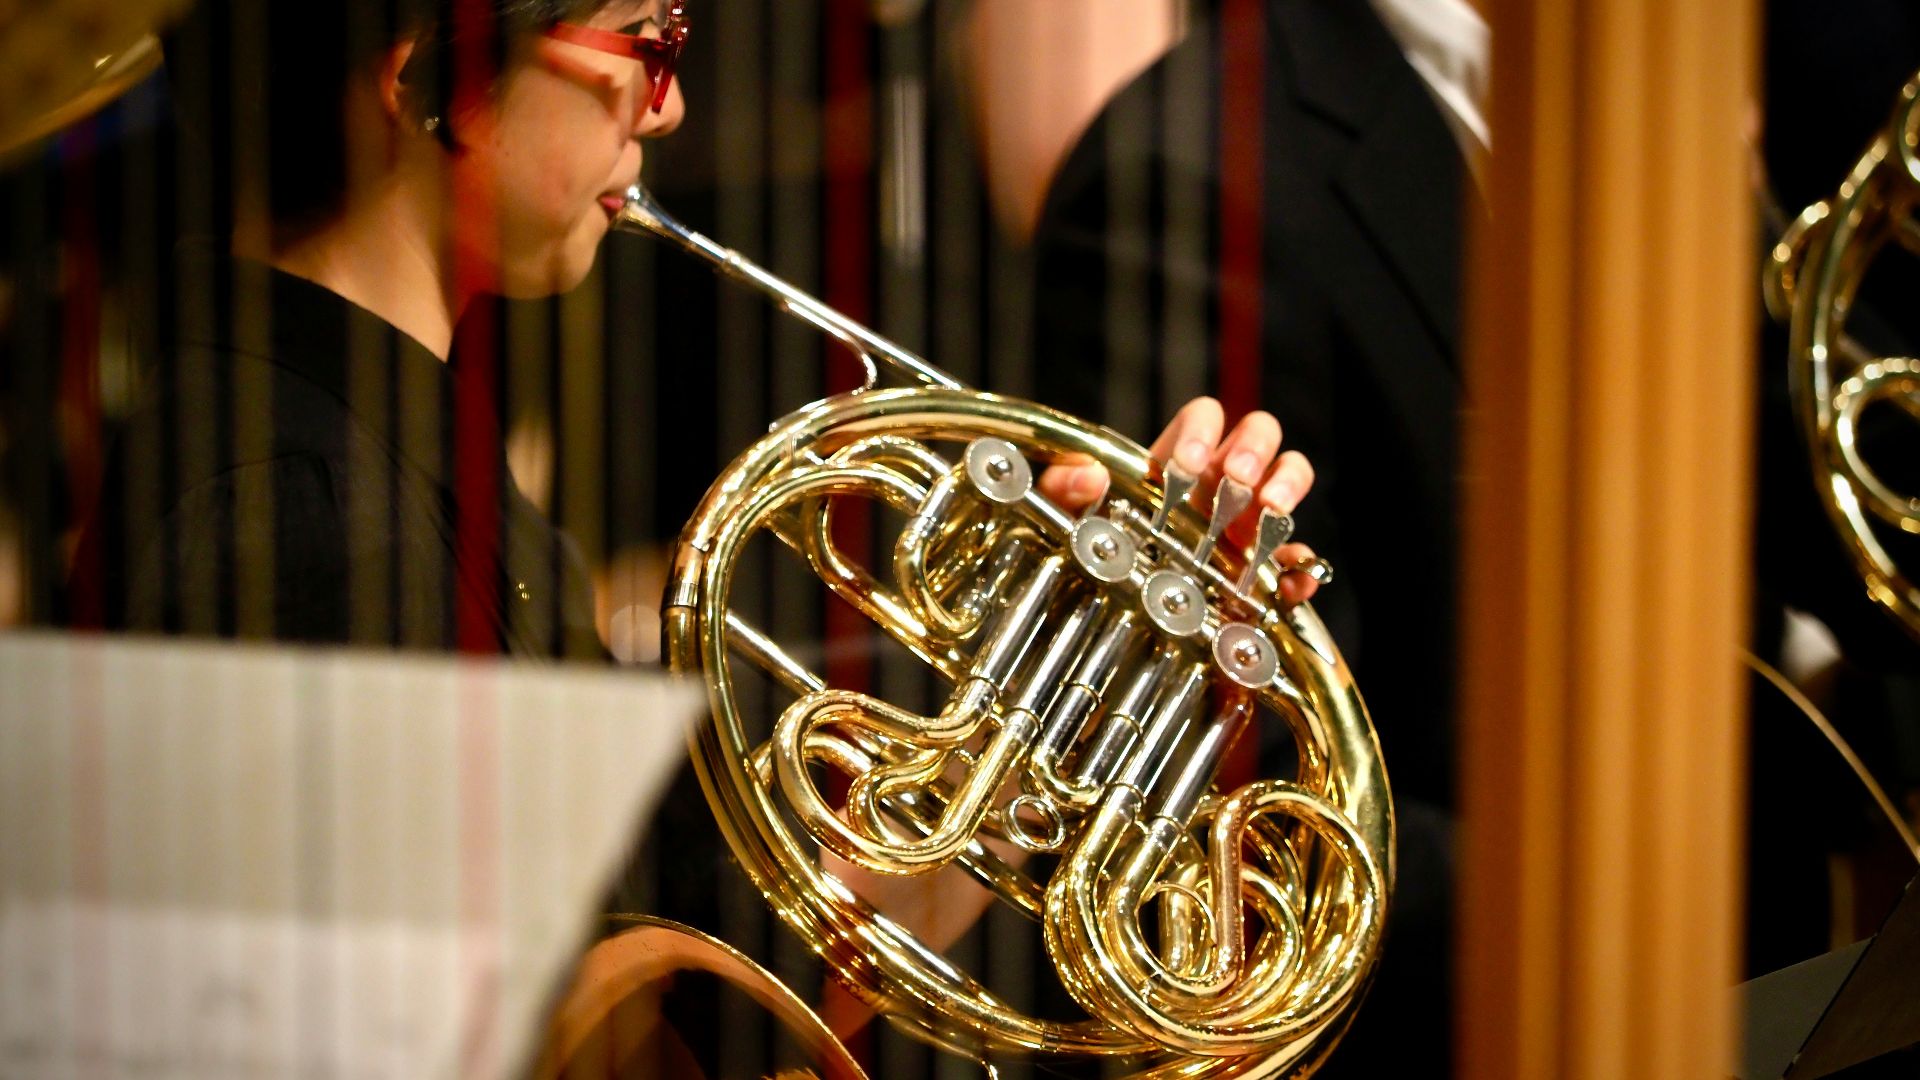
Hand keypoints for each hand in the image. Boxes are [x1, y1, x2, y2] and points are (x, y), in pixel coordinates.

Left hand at [1036, 397, 1321, 605]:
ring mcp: (1248, 522)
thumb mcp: (1065, 519)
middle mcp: (1219, 483)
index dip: (1201, 430)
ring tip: (1270, 511)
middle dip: (1252, 449)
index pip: (1204, 417)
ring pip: (1289, 476)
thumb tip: (1088, 475)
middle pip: (1258, 433)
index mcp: (1176, 461)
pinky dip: (1302, 568)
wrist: (1109, 620)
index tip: (1185, 464)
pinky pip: (1298, 560)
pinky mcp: (1264, 570)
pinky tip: (1293, 581)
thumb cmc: (1091, 552)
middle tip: (1236, 480)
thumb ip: (1063, 491)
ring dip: (1286, 484)